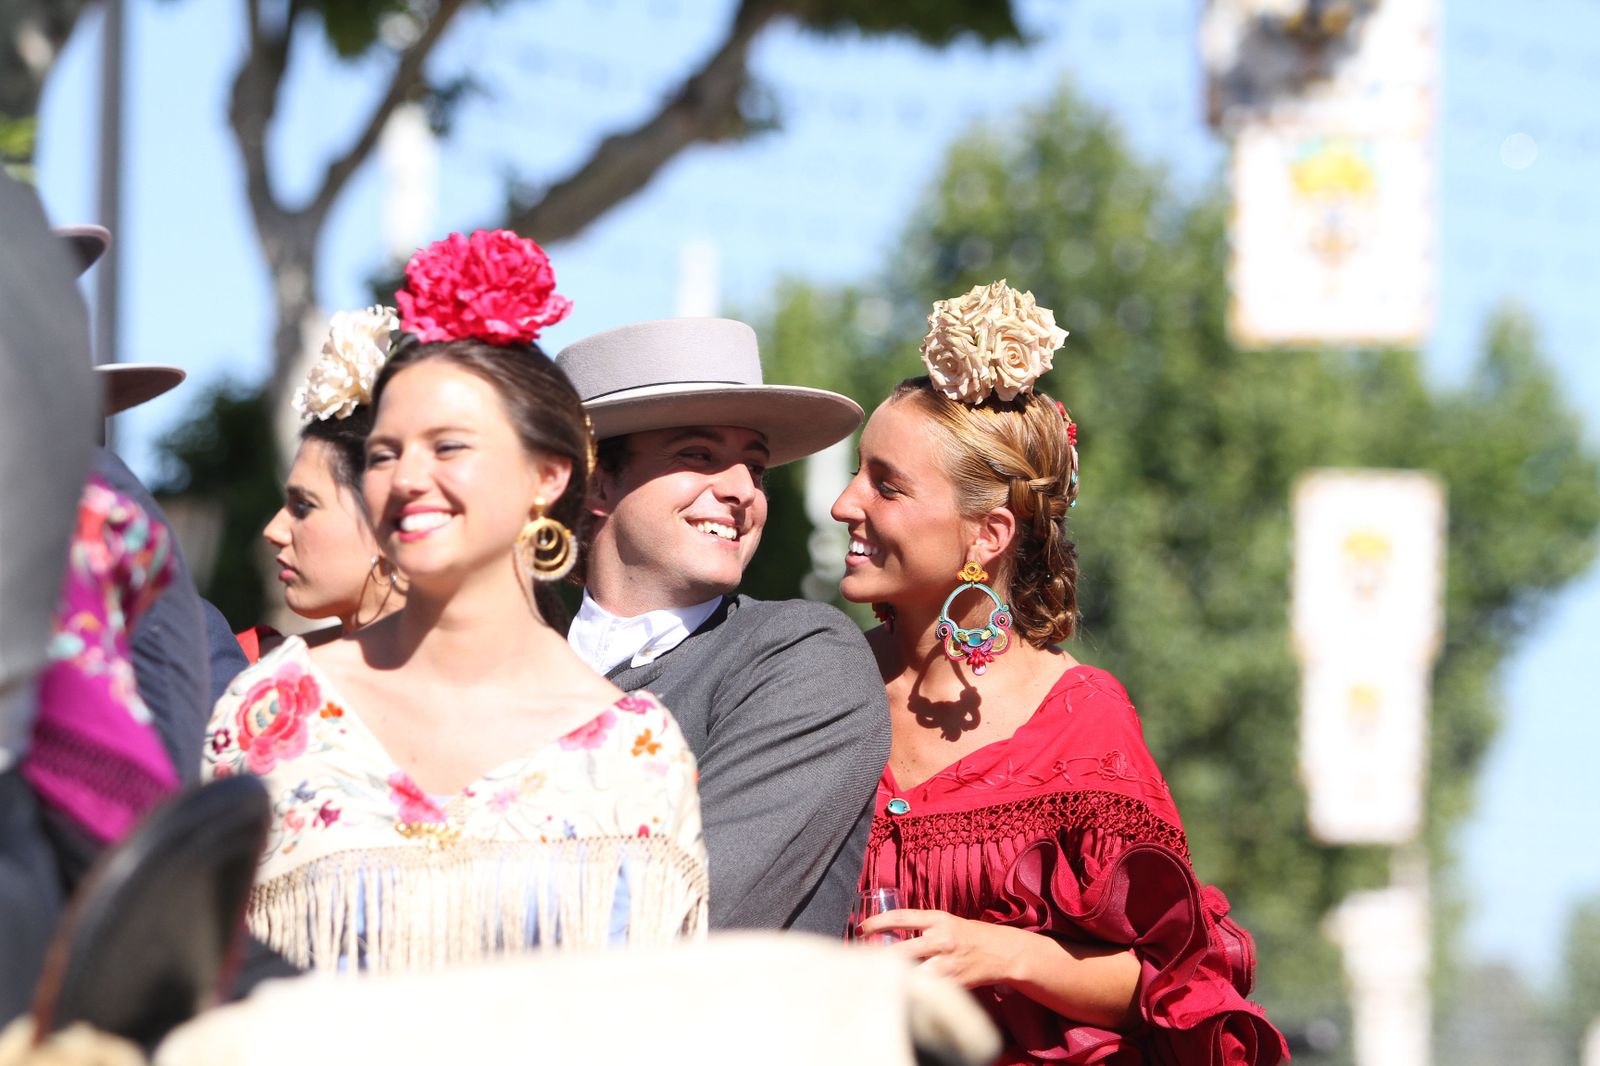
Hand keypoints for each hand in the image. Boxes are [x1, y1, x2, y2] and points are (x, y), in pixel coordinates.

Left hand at [857, 908, 1032, 988]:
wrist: (1001, 952)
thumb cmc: (967, 935)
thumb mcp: (945, 921)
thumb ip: (920, 927)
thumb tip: (887, 934)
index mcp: (938, 919)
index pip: (900, 918)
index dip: (877, 923)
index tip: (860, 929)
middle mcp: (942, 940)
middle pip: (901, 951)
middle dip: (879, 957)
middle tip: (863, 959)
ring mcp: (948, 963)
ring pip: (913, 973)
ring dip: (895, 976)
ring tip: (879, 977)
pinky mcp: (953, 983)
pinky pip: (927, 988)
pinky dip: (913, 990)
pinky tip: (902, 990)